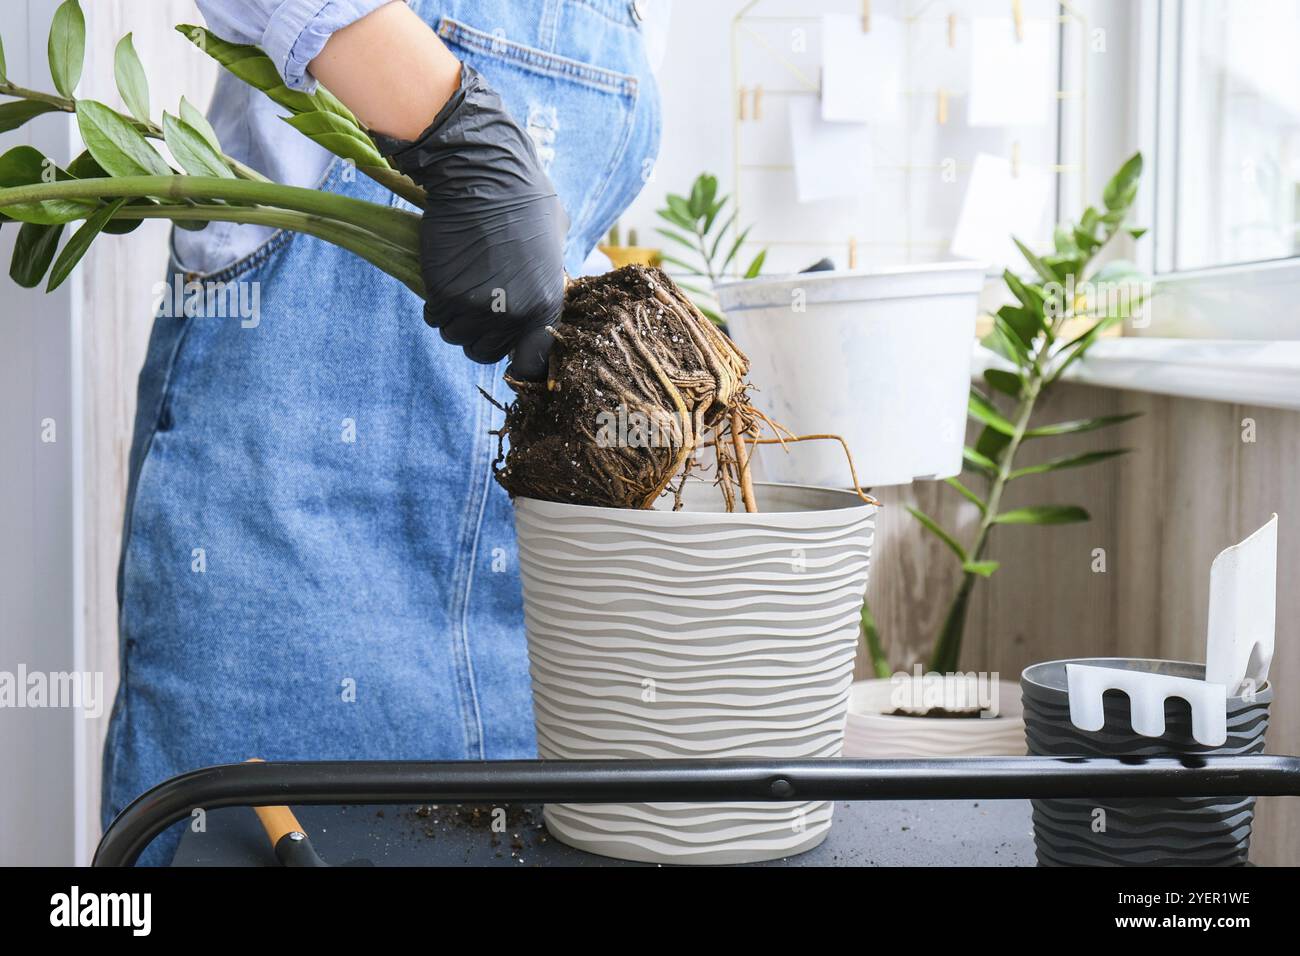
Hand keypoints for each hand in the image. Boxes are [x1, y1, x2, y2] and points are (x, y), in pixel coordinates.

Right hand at [376, 65, 566, 379]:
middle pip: (486, 352)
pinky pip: (435, 317)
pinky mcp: (444, 295)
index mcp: (546, 306)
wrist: (483, 177)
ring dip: (455, 319)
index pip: (530, 362)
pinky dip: (436, 305)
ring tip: (460, 287)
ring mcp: (477, 309)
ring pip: (456, 337)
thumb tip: (547, 289)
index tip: (506, 346)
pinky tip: (444, 279)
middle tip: (476, 304)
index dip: (516, 357)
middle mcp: (513, 316)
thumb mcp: (555, 243)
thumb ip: (550, 277)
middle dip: (480, 333)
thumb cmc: (524, 200)